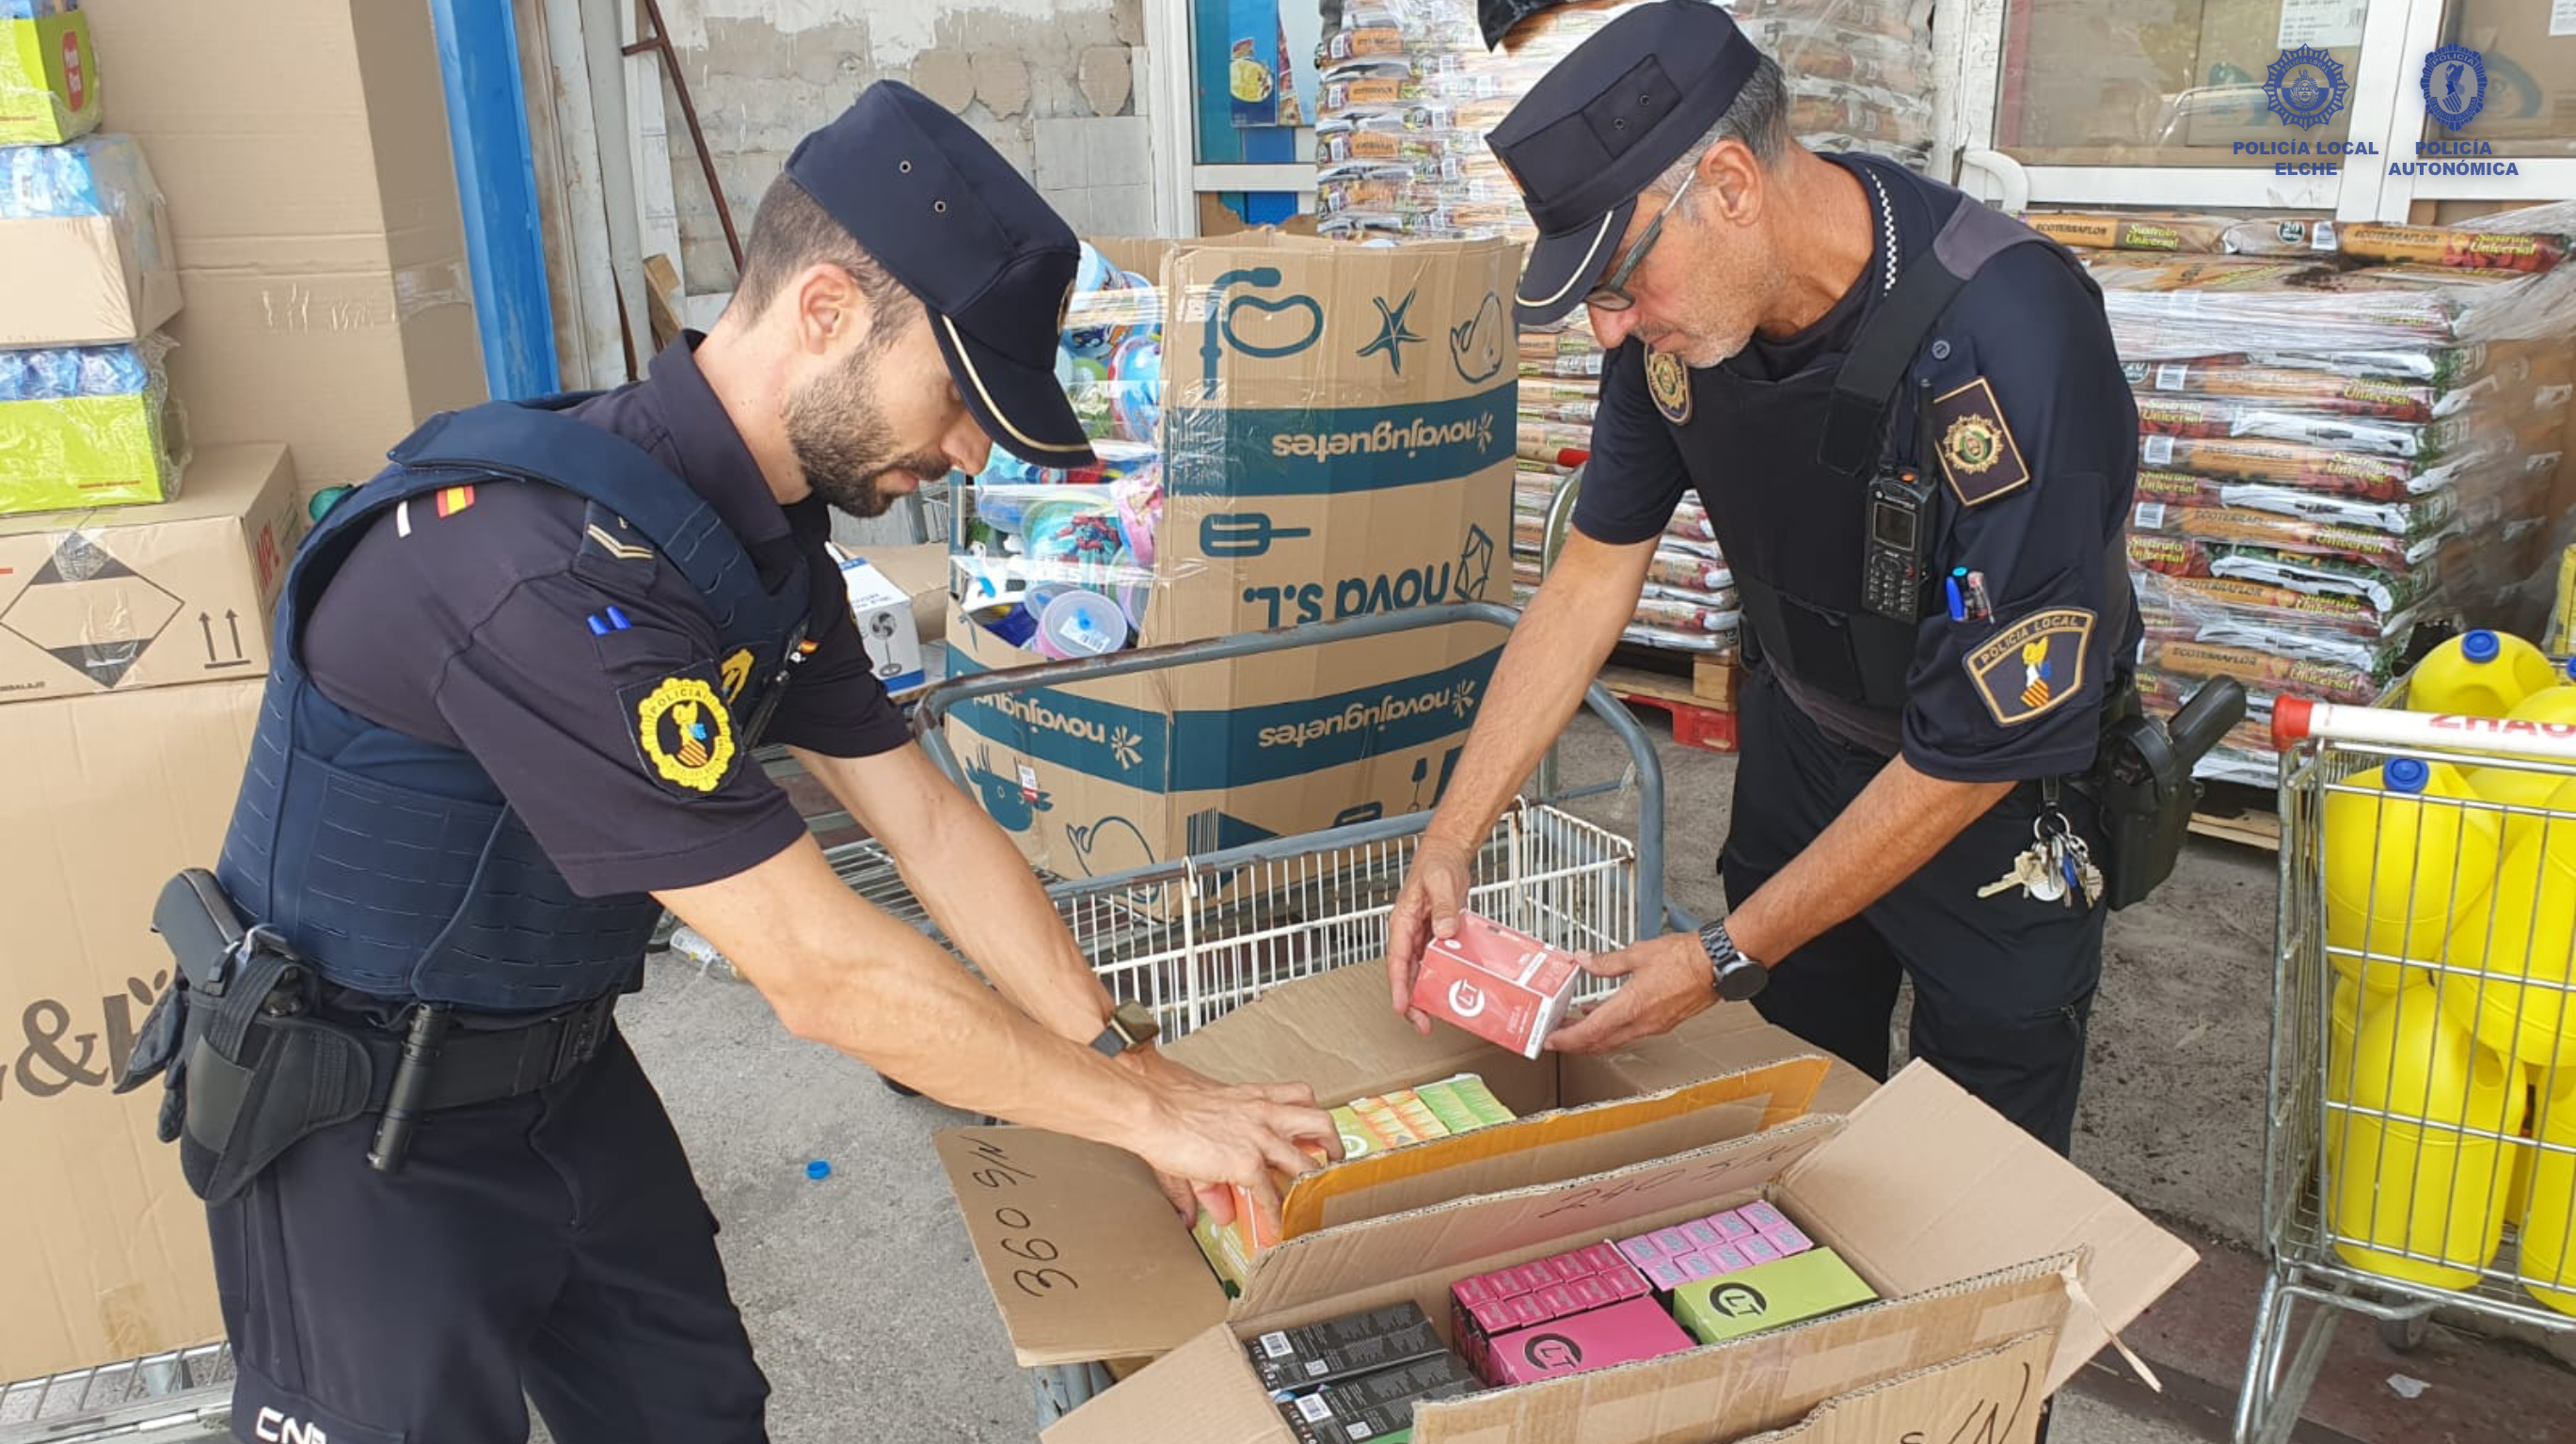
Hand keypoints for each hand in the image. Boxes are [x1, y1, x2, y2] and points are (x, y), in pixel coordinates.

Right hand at [1121, 1052, 1337, 1240]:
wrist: (1152, 1107)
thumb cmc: (1168, 1106)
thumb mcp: (1200, 1129)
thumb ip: (1212, 1173)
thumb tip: (1220, 1210)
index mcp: (1253, 1096)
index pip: (1297, 1096)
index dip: (1309, 1117)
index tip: (1315, 1134)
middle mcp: (1263, 1113)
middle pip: (1317, 1120)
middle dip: (1331, 1142)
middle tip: (1334, 1158)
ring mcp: (1259, 1138)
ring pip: (1305, 1161)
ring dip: (1313, 1183)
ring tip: (1315, 1199)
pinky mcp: (1246, 1162)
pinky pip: (1271, 1194)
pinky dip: (1275, 1215)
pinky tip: (1274, 1227)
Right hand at [1387, 836, 1472, 1035]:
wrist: (1446, 853)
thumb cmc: (1437, 863)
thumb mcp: (1441, 882)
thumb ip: (1445, 907)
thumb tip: (1446, 933)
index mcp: (1402, 921)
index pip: (1397, 960)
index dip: (1399, 986)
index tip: (1401, 1006)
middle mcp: (1409, 932)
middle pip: (1406, 974)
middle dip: (1411, 1001)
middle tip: (1421, 1024)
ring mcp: (1422, 936)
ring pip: (1419, 972)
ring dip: (1425, 995)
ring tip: (1434, 1017)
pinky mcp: (1436, 936)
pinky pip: (1435, 963)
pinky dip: (1440, 979)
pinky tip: (1451, 991)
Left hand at [1544, 933, 1717, 1053]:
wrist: (1717, 964)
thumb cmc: (1685, 958)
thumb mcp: (1637, 954)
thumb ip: (1606, 962)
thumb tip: (1584, 961)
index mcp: (1631, 1007)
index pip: (1590, 1032)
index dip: (1567, 1039)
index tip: (1550, 1040)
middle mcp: (1642, 1023)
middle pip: (1600, 1042)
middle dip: (1575, 1042)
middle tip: (1557, 1036)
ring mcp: (1654, 1026)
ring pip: (1615, 1039)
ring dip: (1593, 1035)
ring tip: (1576, 1025)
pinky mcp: (1663, 1022)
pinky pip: (1630, 1032)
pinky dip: (1612, 1027)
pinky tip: (1607, 1014)